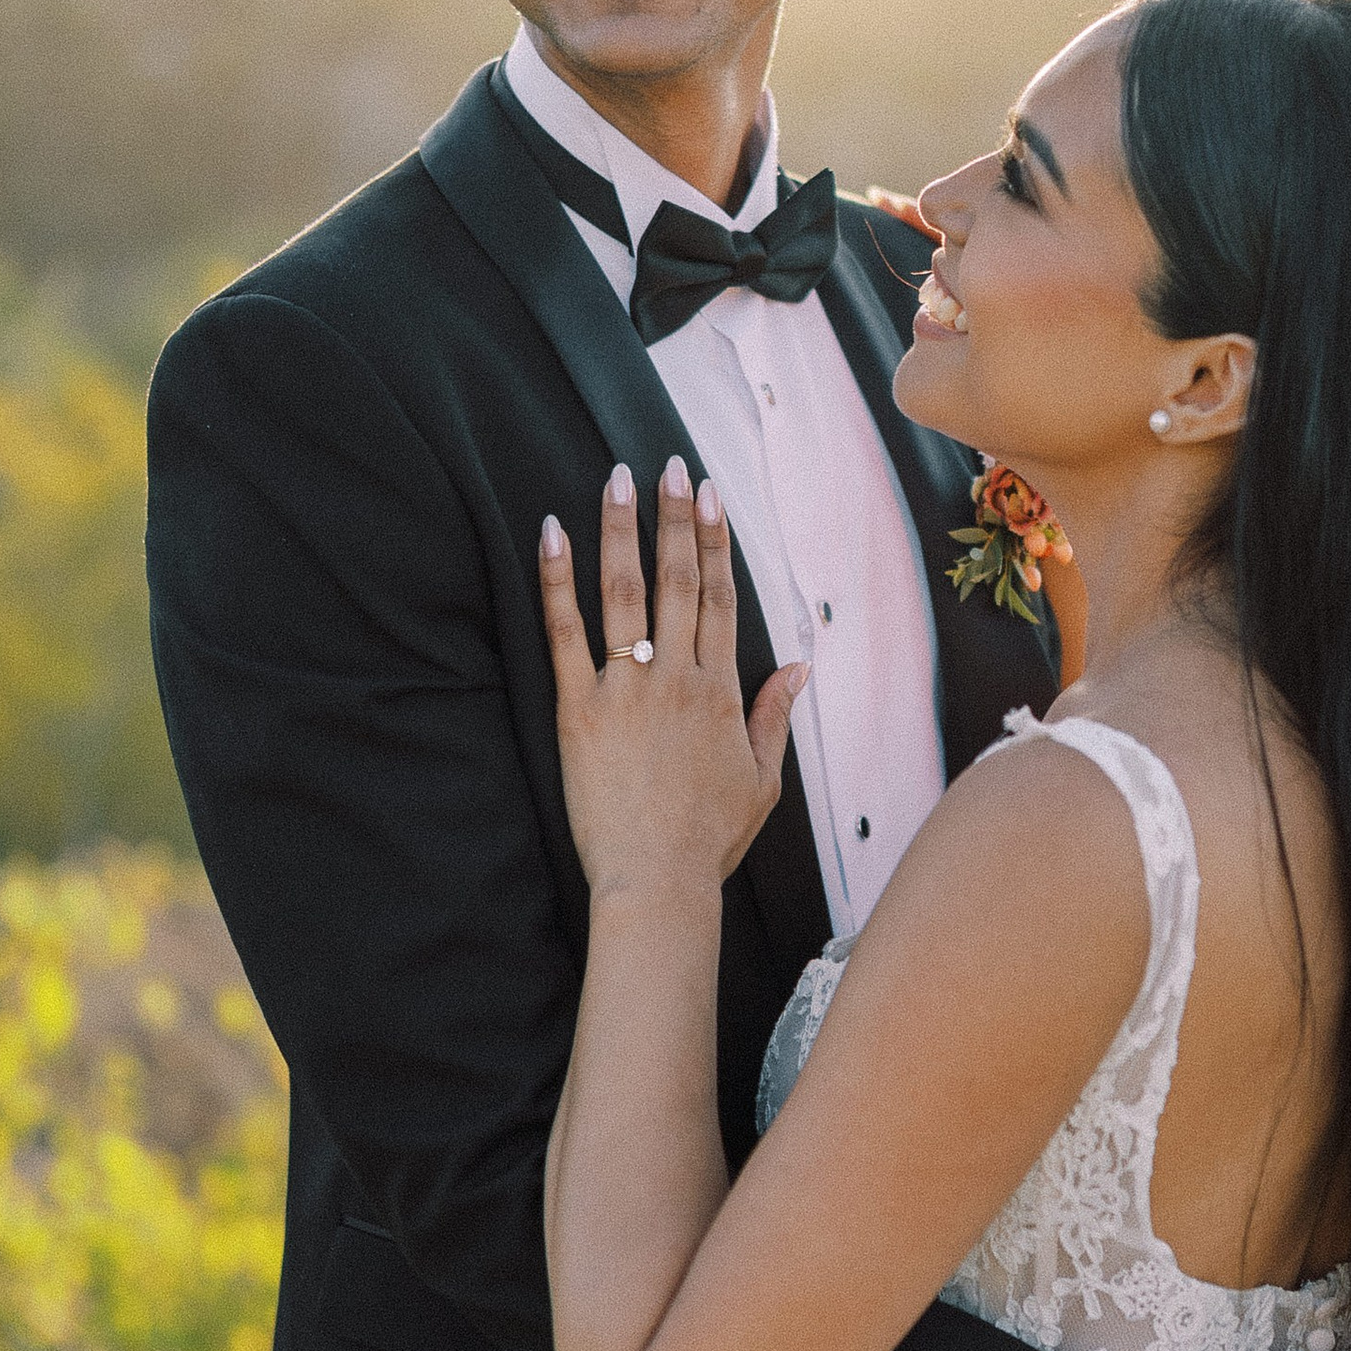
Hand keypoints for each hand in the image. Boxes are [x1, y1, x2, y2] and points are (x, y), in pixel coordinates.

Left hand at [541, 460, 805, 902]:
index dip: (714, 541)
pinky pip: (565, 633)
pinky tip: (551, 535)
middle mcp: (677, 679)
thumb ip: (775, 715)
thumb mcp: (761, 780)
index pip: (721, 597)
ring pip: (624, 592)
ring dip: (621, 529)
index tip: (708, 495)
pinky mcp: (579, 711)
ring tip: (616, 479)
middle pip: (678, 580)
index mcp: (722, 692)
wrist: (658, 883)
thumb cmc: (709, 840)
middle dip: (673, 518)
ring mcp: (626, 691)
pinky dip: (557, 580)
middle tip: (668, 466)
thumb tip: (799, 665)